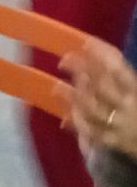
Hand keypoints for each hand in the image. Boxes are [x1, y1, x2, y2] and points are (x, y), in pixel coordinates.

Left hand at [63, 39, 136, 155]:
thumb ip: (131, 80)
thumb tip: (111, 60)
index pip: (119, 69)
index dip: (101, 54)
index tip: (85, 42)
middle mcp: (129, 108)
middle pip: (100, 86)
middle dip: (80, 70)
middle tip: (64, 59)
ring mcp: (121, 127)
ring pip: (92, 109)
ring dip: (72, 96)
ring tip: (57, 86)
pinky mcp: (117, 145)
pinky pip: (93, 133)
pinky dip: (79, 123)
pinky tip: (66, 116)